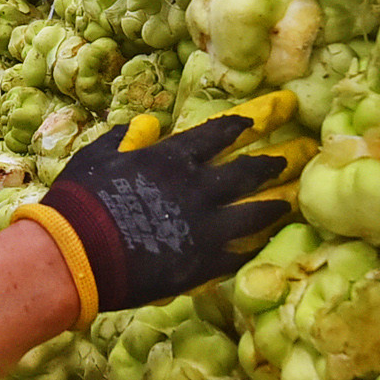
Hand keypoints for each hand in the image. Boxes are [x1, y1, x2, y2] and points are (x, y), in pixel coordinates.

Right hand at [23, 96, 304, 316]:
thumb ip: (125, 138)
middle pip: (251, 170)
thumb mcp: (98, 156)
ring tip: (292, 200)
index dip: (248, 122)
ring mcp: (207, 226)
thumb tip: (146, 126)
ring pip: (257, 212)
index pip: (222, 132)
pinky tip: (267, 242)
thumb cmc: (80, 201)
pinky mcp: (205, 263)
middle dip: (279, 159)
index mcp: (175, 157)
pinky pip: (241, 252)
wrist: (78, 254)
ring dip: (278, 203)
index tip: (266, 116)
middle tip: (301, 152)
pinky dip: (255, 245)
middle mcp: (200, 187)